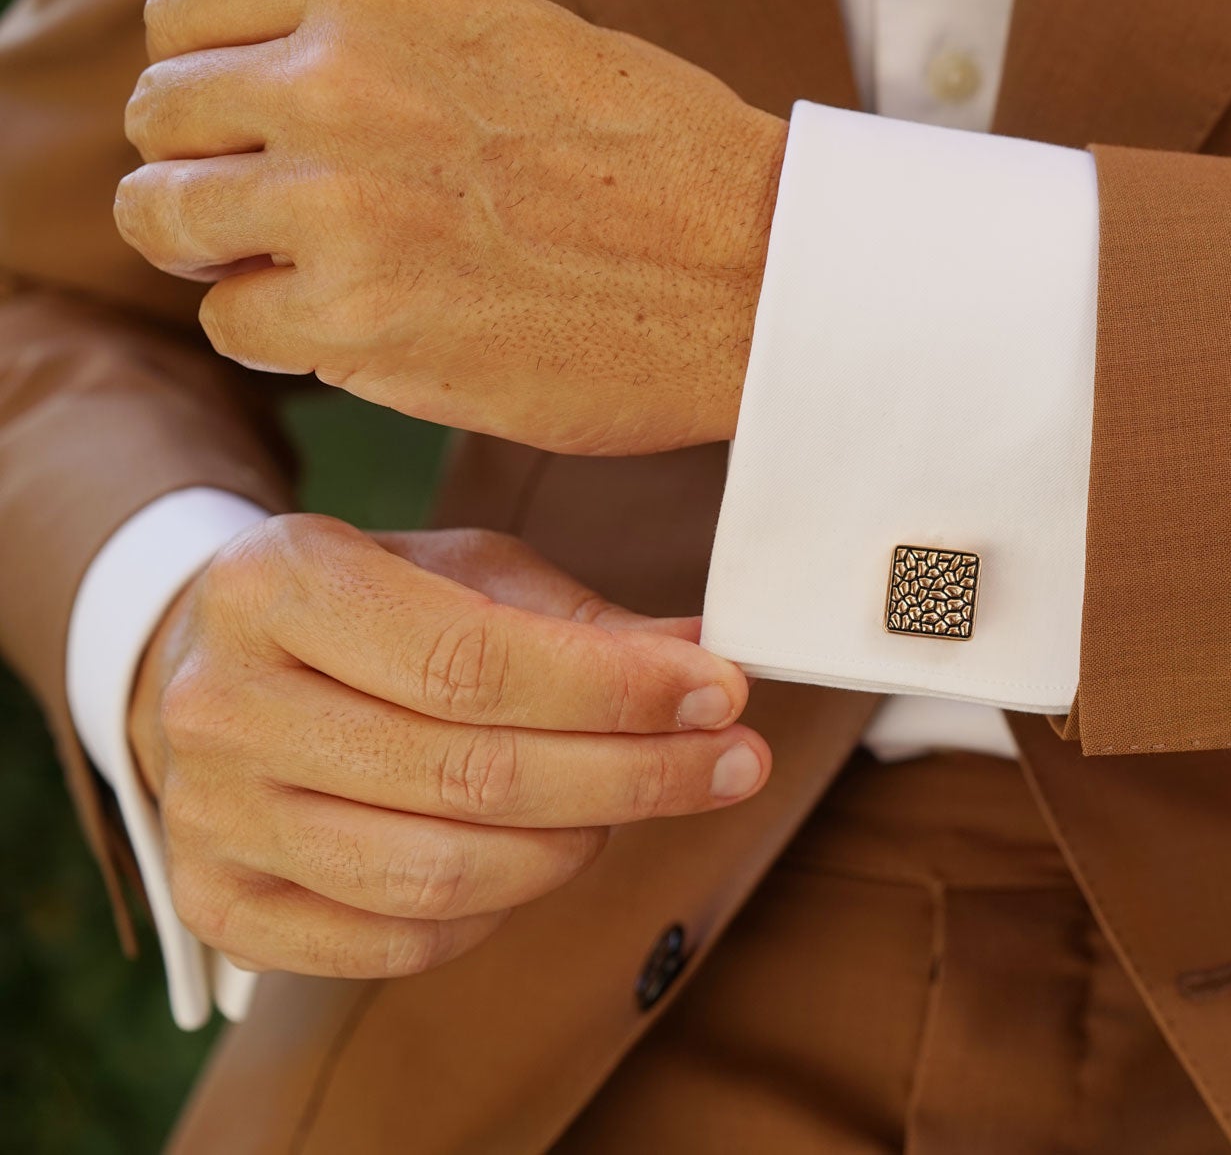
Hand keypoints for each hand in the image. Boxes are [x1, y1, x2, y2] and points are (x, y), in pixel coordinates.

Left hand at [115, 0, 785, 454]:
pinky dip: (279, 333)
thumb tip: (259, 85)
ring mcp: (336, 200)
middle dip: (211, 166)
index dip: (208, 73)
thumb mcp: (505, 27)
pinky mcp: (355, 320)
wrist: (759, 274)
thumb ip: (372, 38)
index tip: (251, 120)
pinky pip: (232, 323)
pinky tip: (362, 325)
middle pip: (161, 115)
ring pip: (166, 219)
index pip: (185, 9)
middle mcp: (337, 73)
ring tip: (312, 269)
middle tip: (284, 210)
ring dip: (225, 253)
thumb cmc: (659, 159)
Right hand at [129, 516, 764, 978]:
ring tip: (639, 801)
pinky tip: (546, 854)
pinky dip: (499, 910)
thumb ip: (581, 621)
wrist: (215, 666)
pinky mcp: (220, 906)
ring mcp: (209, 816)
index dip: (616, 691)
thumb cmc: (370, 608)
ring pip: (441, 873)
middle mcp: (222, 704)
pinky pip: (398, 943)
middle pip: (470, 775)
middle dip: (633, 774)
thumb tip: (708, 661)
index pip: (474, 662)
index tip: (724, 693)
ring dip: (576, 845)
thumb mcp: (464, 571)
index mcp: (277, 583)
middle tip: (735, 761)